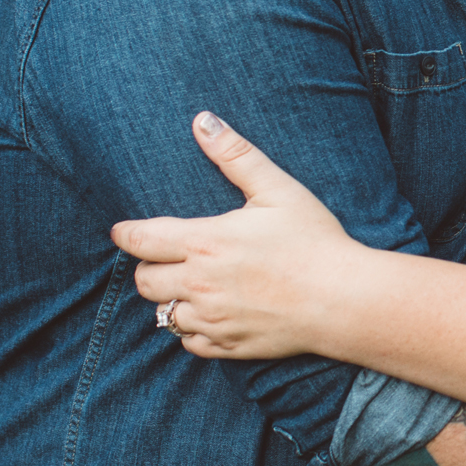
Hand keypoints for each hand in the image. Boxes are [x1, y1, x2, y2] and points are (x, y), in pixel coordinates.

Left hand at [112, 112, 362, 358]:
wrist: (343, 299)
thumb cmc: (313, 240)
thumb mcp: (277, 189)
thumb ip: (235, 154)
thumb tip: (202, 120)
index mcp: (206, 242)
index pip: (141, 241)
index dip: (125, 235)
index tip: (122, 232)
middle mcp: (200, 284)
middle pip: (144, 281)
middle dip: (149, 267)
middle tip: (167, 258)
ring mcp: (212, 319)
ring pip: (163, 314)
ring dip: (171, 299)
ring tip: (192, 285)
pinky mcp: (228, 346)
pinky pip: (189, 342)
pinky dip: (192, 329)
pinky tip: (211, 313)